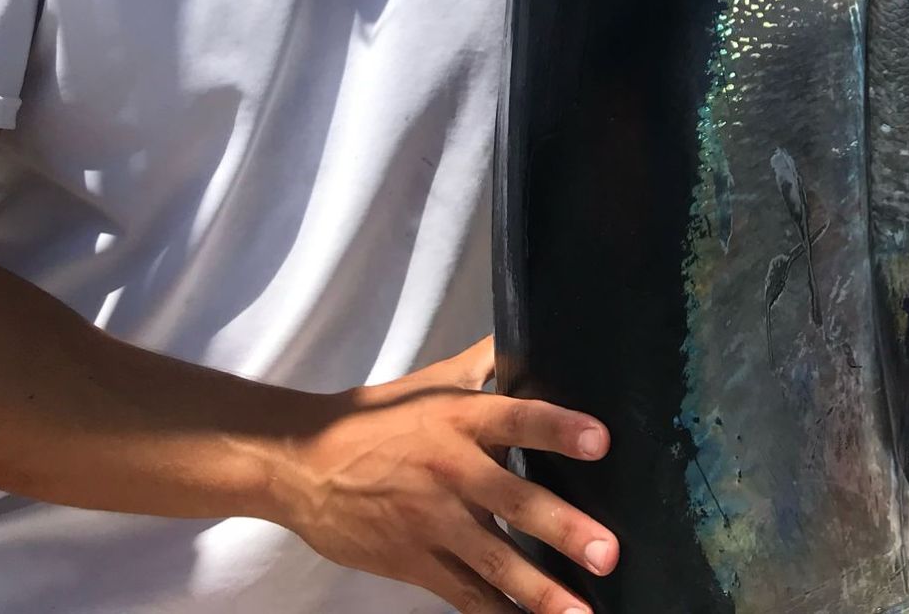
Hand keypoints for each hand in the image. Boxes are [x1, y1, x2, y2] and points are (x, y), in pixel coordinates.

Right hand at [269, 337, 617, 613]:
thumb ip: (487, 362)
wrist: (302, 463)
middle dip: (563, 529)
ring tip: (580, 612)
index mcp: (461, 420)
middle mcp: (452, 472)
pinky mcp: (414, 562)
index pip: (518, 418)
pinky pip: (464, 594)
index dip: (559, 428)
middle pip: (515, 501)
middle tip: (607, 552)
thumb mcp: (434, 380)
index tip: (601, 441)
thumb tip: (530, 323)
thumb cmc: (377, 418)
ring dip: (540, 590)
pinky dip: (496, 613)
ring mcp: (433, 523)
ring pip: (494, 562)